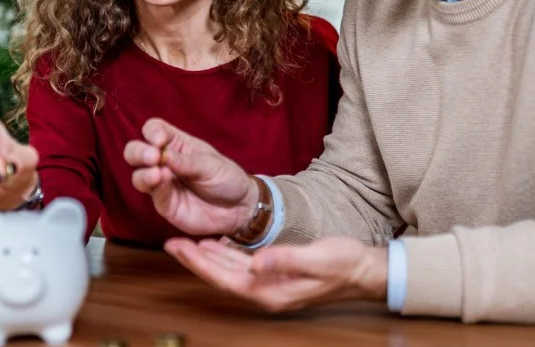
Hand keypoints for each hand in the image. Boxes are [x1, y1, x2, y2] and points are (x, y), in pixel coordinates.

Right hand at [123, 118, 258, 235]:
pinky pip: (153, 195)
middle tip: (152, 156)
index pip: (153, 129)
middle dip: (138, 152)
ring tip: (157, 173)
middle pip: (135, 151)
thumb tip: (162, 155)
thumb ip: (186, 161)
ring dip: (143, 173)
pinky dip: (155, 188)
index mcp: (176, 144)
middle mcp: (164, 162)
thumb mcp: (210, 164)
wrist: (239, 208)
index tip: (159, 140)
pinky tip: (162, 182)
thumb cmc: (226, 178)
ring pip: (138, 176)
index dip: (152, 132)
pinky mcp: (165, 204)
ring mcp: (162, 184)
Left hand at [164, 237, 387, 312]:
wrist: (362, 270)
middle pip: (221, 276)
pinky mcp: (274, 274)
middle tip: (172, 242)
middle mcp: (266, 291)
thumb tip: (256, 263)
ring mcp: (269, 284)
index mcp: (271, 292)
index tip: (180, 247)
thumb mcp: (315, 258)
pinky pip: (242, 265)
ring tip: (185, 242)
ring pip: (229, 270)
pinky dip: (225, 255)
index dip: (200, 263)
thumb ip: (284, 260)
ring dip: (207, 257)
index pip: (226, 278)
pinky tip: (215, 245)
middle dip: (195, 260)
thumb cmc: (343, 264)